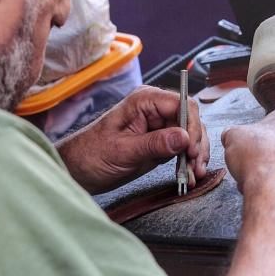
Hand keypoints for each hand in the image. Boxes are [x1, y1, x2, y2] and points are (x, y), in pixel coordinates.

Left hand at [56, 85, 209, 194]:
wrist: (77, 170)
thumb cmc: (91, 155)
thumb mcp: (123, 151)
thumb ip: (154, 144)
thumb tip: (183, 137)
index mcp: (144, 101)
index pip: (182, 104)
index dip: (191, 126)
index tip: (191, 149)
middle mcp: (155, 109)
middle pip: (190, 119)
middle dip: (197, 143)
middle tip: (195, 165)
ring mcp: (159, 126)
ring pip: (190, 135)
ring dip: (196, 154)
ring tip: (194, 174)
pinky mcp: (160, 142)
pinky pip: (182, 148)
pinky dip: (189, 161)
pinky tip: (189, 174)